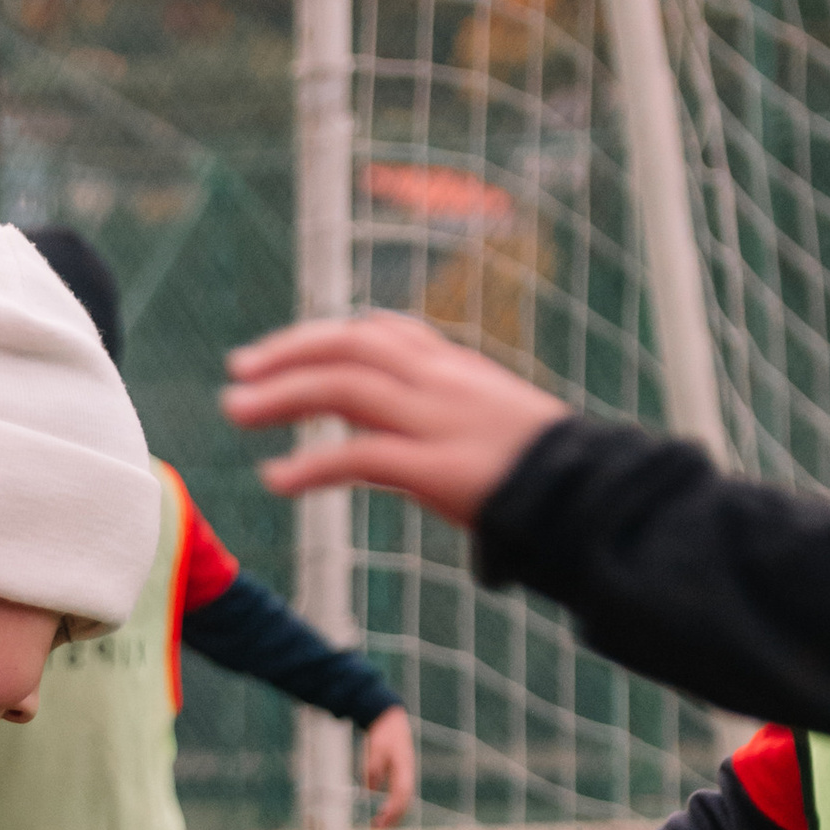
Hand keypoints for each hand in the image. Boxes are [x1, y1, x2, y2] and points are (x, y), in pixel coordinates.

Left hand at [224, 315, 567, 527]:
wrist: (593, 499)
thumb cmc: (546, 475)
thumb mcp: (491, 426)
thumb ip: (440, 418)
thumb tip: (389, 439)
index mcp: (456, 369)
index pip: (379, 330)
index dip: (320, 335)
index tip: (275, 351)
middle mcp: (442, 383)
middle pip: (350, 346)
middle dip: (287, 353)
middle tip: (237, 373)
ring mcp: (439, 421)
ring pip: (345, 386)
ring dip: (282, 396)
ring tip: (236, 411)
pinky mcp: (437, 469)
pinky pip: (359, 457)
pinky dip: (310, 466)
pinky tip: (276, 480)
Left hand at [362, 704, 416, 826]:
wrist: (390, 721)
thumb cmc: (383, 734)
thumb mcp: (376, 748)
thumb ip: (373, 767)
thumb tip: (372, 789)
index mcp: (404, 768)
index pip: (401, 794)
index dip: (393, 810)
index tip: (382, 821)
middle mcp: (407, 774)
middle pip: (404, 802)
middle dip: (393, 818)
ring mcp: (405, 776)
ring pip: (402, 801)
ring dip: (392, 816)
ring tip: (377, 827)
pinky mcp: (400, 777)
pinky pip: (398, 797)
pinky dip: (391, 808)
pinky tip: (381, 816)